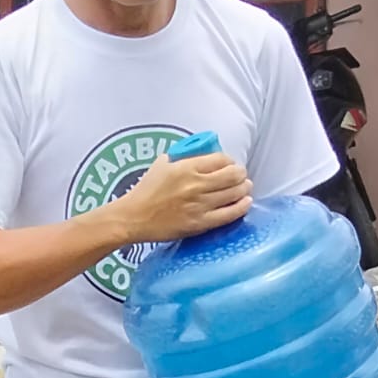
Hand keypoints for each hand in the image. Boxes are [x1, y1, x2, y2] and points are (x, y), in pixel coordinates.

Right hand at [119, 153, 252, 241]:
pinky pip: (229, 214)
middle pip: (234, 175)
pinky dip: (241, 207)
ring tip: (244, 189)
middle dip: (241, 174)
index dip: (230, 161)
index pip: (222, 159)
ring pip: (235, 193)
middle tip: (240, 177)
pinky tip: (246, 202)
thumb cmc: (143, 191)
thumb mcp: (160, 165)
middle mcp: (196, 185)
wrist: (132, 218)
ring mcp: (199, 205)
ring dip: (244, 189)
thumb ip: (180, 158)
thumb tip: (196, 154)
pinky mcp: (199, 223)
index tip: (230, 165)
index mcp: (186, 168)